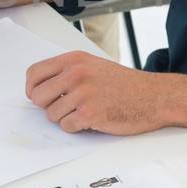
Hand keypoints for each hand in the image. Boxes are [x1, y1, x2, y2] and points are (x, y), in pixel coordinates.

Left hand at [25, 52, 165, 135]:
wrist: (154, 96)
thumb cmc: (125, 84)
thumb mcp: (93, 66)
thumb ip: (67, 72)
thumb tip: (39, 88)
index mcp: (74, 60)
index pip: (34, 73)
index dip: (33, 89)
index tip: (39, 97)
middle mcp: (76, 73)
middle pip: (38, 96)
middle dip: (48, 106)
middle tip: (64, 107)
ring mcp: (82, 93)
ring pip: (51, 115)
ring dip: (65, 118)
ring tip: (85, 112)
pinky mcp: (90, 113)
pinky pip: (67, 126)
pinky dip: (77, 127)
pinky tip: (92, 119)